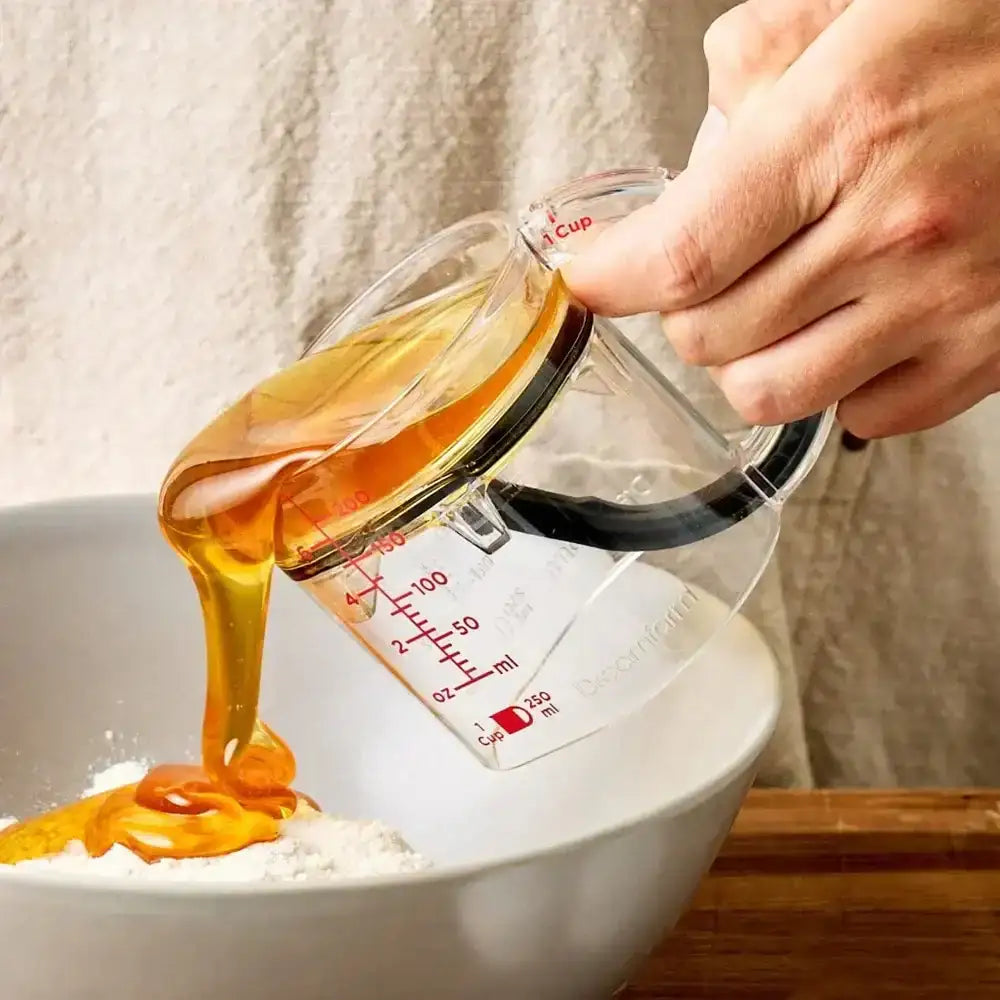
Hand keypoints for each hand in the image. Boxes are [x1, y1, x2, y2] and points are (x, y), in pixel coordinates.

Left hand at [565, 0, 999, 437]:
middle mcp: (894, 231)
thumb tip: (698, 146)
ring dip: (745, 357)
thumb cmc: (997, 29)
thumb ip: (758, 64)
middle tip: (708, 268)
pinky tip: (851, 328)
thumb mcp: (865, 3)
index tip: (586, 281)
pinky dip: (832, 383)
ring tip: (770, 307)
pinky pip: (859, 416)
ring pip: (770, 393)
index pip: (679, 254)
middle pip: (708, 336)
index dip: (610, 280)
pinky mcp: (988, 356)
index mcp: (847, 130)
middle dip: (684, 307)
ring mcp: (947, 305)